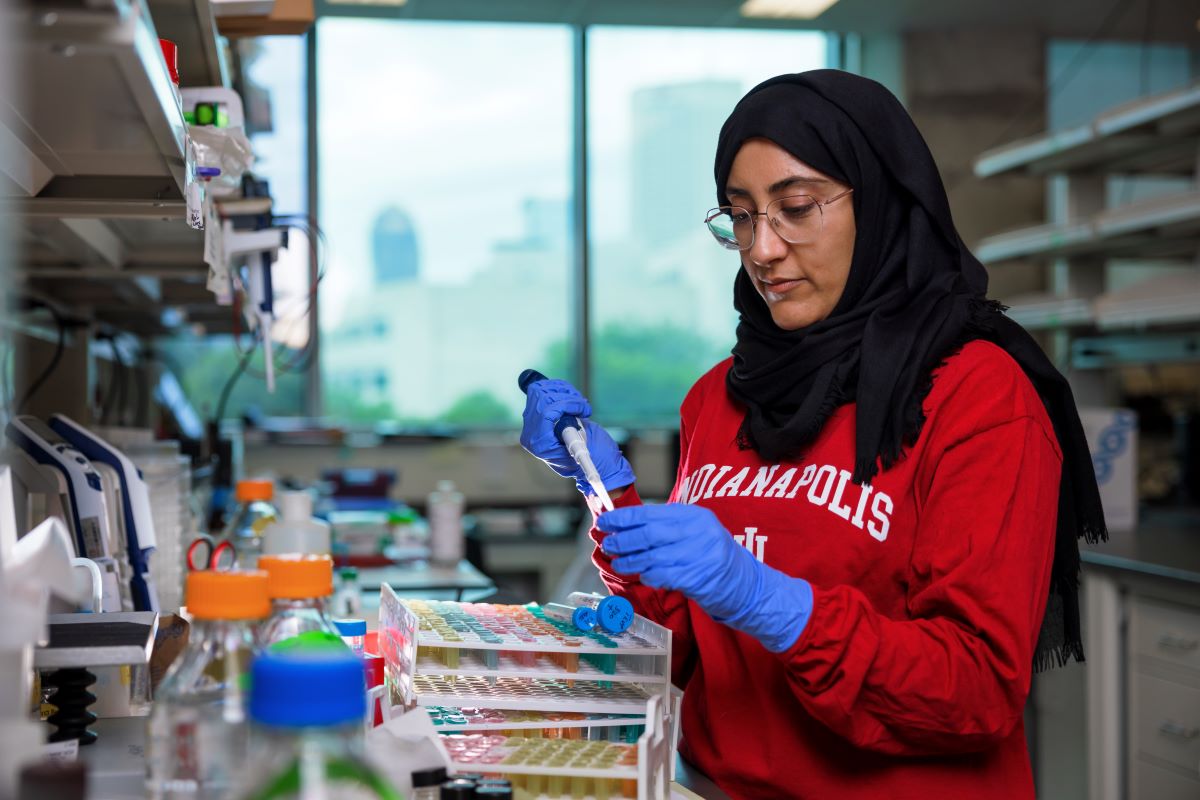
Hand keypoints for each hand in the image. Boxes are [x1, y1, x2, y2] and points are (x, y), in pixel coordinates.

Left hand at [519, 378, 634, 495]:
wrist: (590, 463)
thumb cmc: (592, 458)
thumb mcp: (584, 449)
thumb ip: (571, 434)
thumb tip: (564, 416)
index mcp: (540, 445)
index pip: (545, 413)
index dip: (566, 405)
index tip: (584, 408)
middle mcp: (531, 433)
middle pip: (541, 398)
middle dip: (567, 398)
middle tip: (584, 407)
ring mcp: (532, 422)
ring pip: (540, 390)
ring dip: (564, 391)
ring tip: (580, 404)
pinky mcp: (537, 412)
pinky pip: (541, 389)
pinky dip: (559, 388)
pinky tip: (572, 398)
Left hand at [598, 503, 812, 651]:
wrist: (745, 583)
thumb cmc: (713, 555)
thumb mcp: (695, 531)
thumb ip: (667, 525)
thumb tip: (628, 523)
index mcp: (695, 515)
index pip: (651, 513)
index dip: (625, 517)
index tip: (606, 520)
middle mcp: (697, 533)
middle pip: (649, 533)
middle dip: (623, 538)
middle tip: (608, 542)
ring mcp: (698, 556)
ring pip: (652, 556)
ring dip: (630, 560)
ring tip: (619, 561)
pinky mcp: (696, 578)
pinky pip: (662, 576)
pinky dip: (648, 575)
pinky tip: (643, 575)